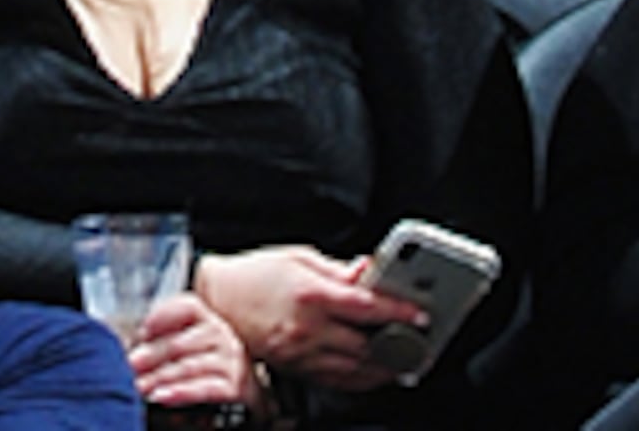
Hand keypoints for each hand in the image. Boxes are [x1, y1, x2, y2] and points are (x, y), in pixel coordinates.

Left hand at [124, 289, 262, 414]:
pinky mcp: (234, 386)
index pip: (188, 306)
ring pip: (190, 366)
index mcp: (207, 318)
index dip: (164, 316)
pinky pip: (205, 388)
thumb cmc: (206, 358)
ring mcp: (230, 360)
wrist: (243, 382)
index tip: (143, 330)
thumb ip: (162, 340)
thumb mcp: (190, 341)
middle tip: (130, 365)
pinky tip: (162, 396)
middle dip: (152, 355)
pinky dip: (181, 392)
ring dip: (161, 377)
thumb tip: (127, 347)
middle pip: (181, 342)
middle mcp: (221, 334)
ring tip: (139, 386)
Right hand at [194, 245, 420, 390]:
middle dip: (399, 345)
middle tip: (422, 342)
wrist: (216, 299)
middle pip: (366, 345)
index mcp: (310, 294)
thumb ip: (338, 269)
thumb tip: (369, 270)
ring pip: (354, 369)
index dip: (399, 312)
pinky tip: (374, 372)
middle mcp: (306, 328)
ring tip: (406, 360)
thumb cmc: (255, 274)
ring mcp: (300, 353)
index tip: (421, 315)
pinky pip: (335, 380)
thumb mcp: (298, 257)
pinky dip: (360, 379)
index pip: (367, 307)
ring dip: (384, 368)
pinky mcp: (294, 368)